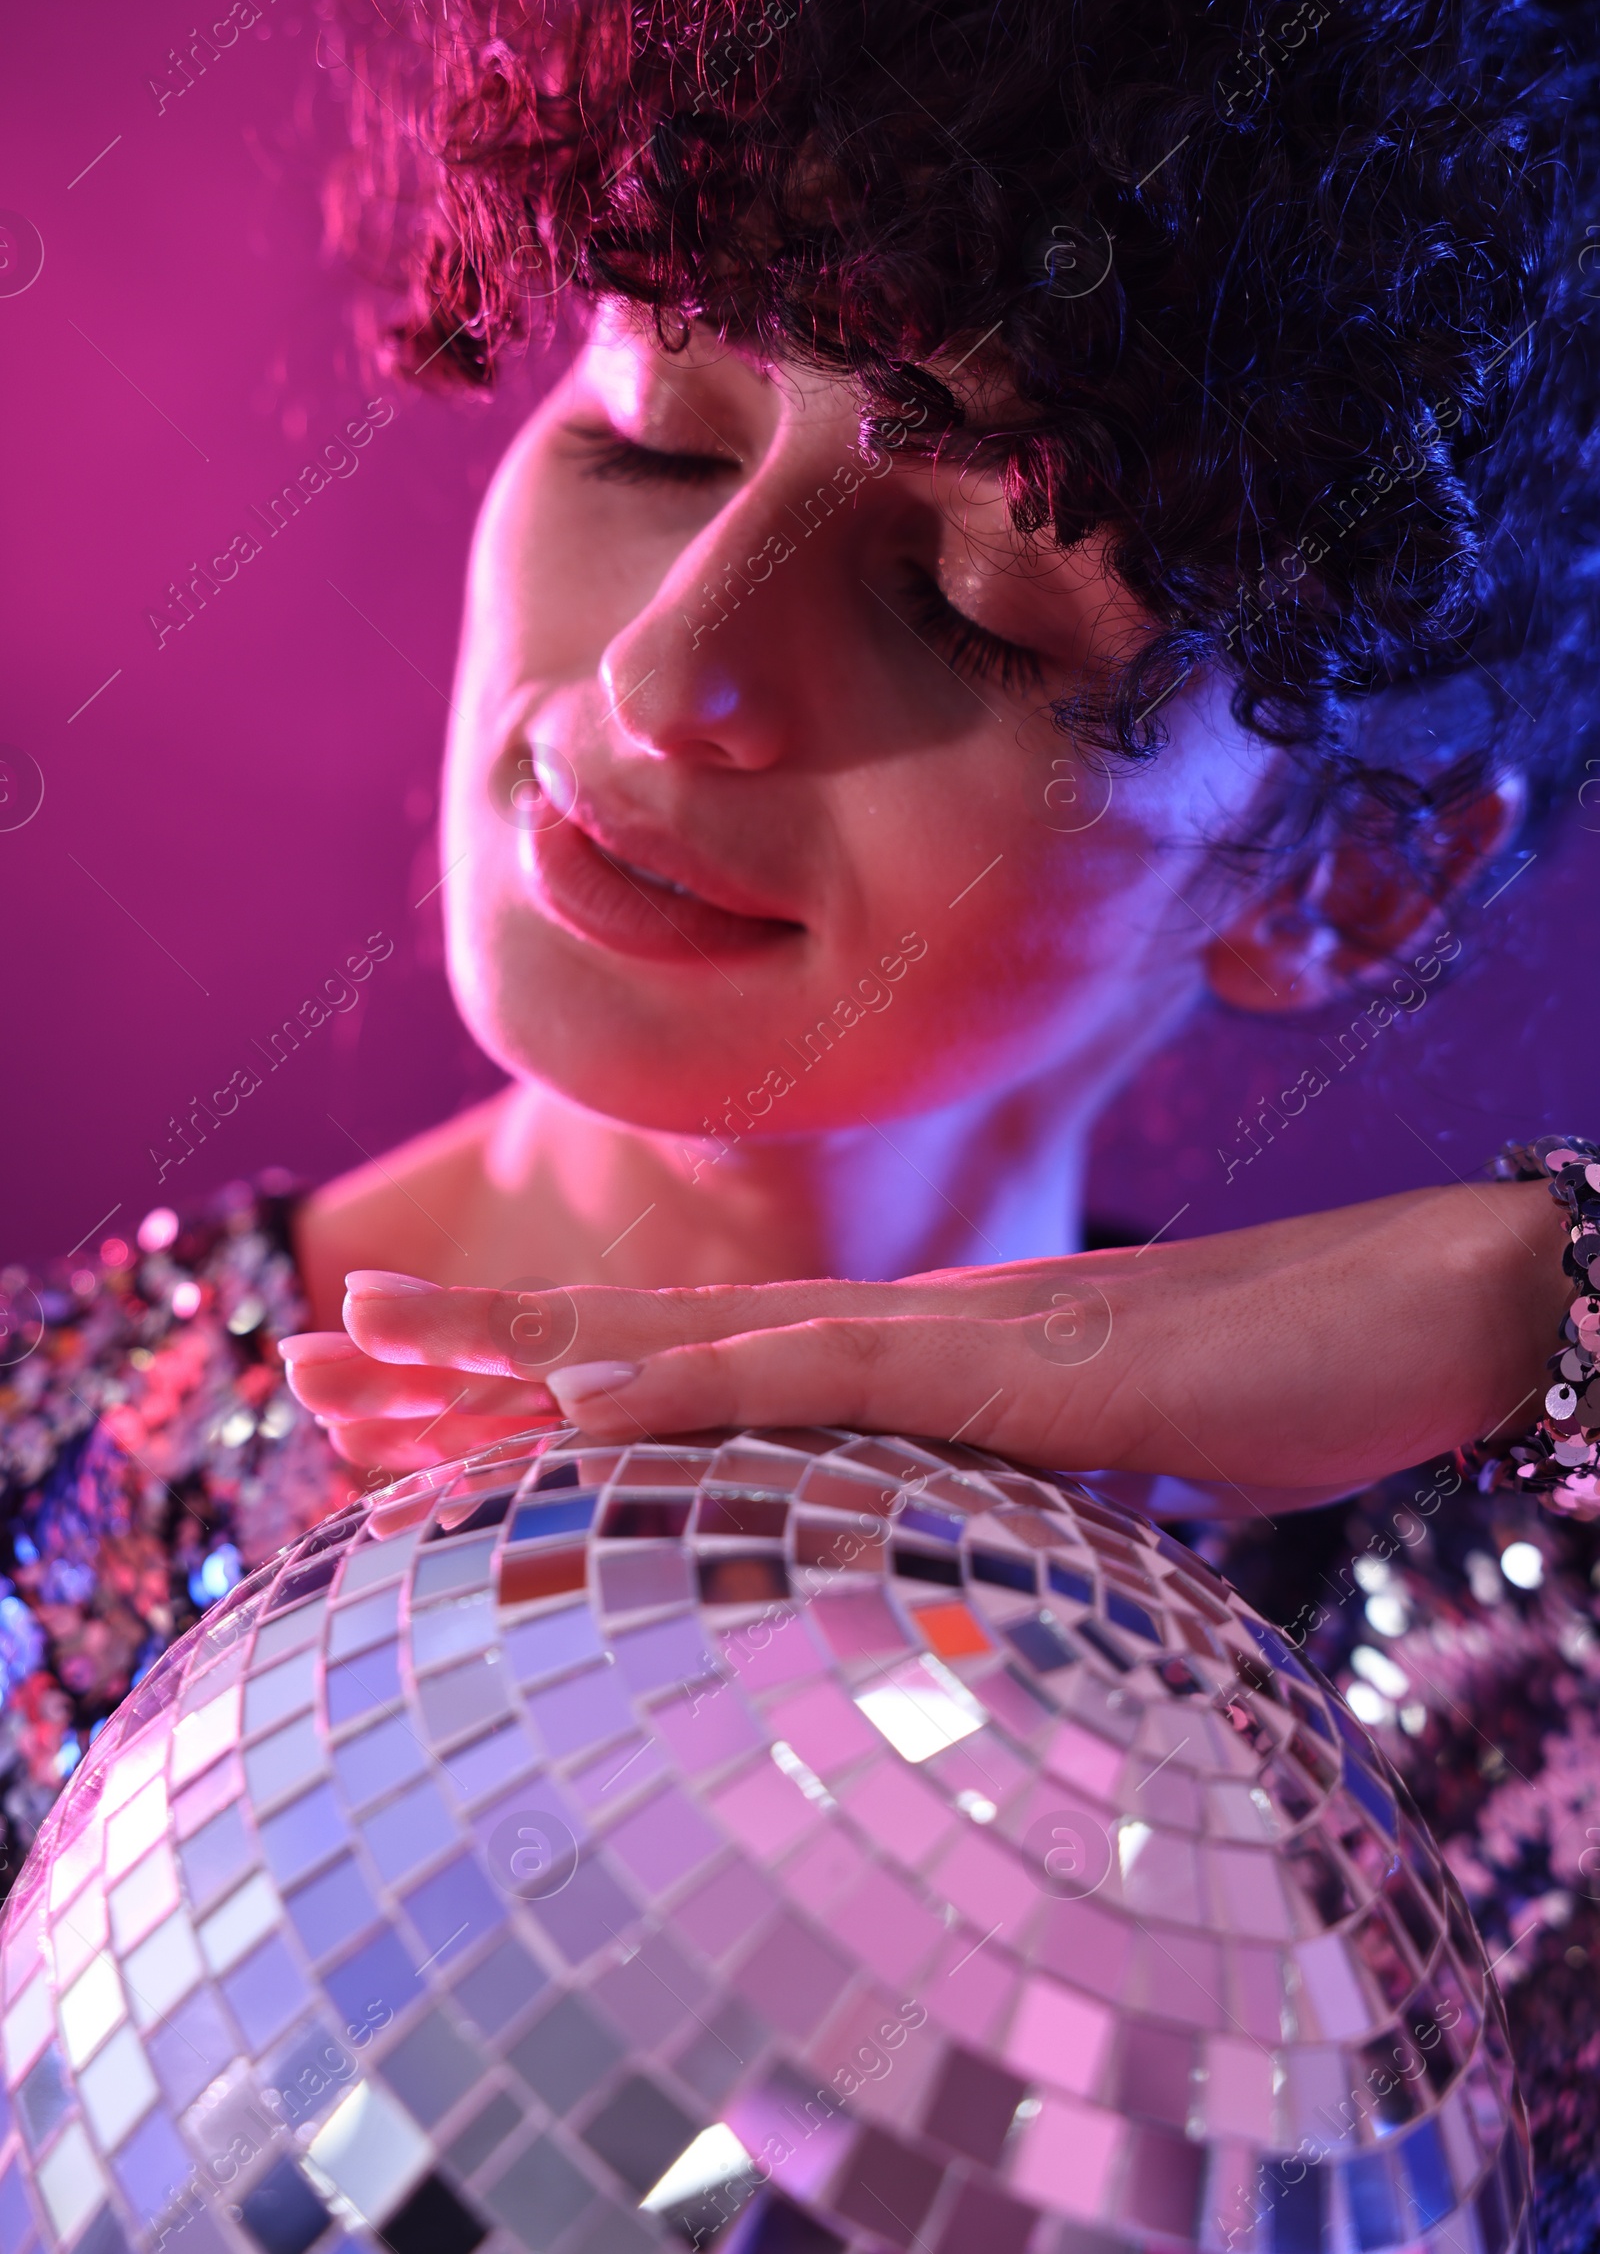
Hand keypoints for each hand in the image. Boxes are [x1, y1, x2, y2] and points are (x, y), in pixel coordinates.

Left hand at [279, 1179, 1569, 1502]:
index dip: (538, 1391)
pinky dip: (695, 1394)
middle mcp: (890, 1334)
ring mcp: (942, 1341)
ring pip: (689, 1347)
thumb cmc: (1276, 1383)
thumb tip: (935, 1541)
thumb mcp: (1097, 1468)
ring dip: (520, 1360)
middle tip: (310, 1351)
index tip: (411, 1414)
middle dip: (466, 1357)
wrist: (1421, 1310)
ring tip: (365, 1355)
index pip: (683, 1381)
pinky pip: (827, 1384)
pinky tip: (583, 1406)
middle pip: (642, 1344)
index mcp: (899, 1363)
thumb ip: (995, 1489)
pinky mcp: (1013, 1370)